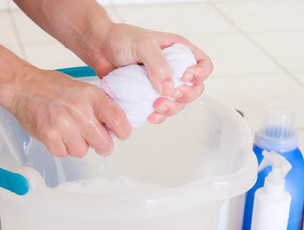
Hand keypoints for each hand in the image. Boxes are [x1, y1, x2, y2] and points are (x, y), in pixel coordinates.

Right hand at [8, 68, 131, 157]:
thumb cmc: (53, 88)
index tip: (120, 134)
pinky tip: (57, 135)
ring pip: (82, 152)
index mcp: (92, 97)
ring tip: (69, 133)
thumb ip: (101, 106)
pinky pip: (64, 154)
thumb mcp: (84, 89)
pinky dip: (61, 148)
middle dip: (101, 145)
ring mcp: (63, 125)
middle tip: (94, 140)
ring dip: (77, 146)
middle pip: (104, 145)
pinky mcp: (48, 136)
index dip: (123, 132)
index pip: (119, 121)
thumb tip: (116, 126)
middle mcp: (79, 111)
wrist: (24, 86)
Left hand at [87, 24, 212, 123]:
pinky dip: (159, 116)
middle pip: (194, 89)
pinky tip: (150, 115)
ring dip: (171, 109)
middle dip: (185, 96)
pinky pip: (161, 111)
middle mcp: (174, 69)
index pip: (203, 65)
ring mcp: (162, 85)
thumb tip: (169, 88)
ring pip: (179, 103)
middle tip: (170, 96)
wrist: (99, 49)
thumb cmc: (121, 39)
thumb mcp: (143, 44)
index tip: (186, 77)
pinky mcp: (149, 97)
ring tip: (156, 107)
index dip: (200, 74)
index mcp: (179, 51)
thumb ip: (158, 64)